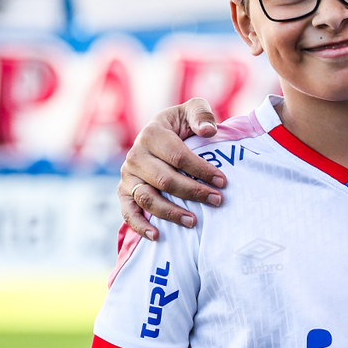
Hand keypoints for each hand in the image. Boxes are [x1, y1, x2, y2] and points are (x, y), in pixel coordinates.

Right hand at [117, 100, 225, 240]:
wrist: (159, 137)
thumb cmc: (181, 126)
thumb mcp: (192, 112)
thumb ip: (201, 114)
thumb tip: (208, 131)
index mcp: (152, 134)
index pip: (177, 156)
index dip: (201, 170)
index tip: (222, 181)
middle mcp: (135, 155)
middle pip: (165, 180)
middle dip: (193, 192)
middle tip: (217, 201)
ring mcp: (128, 175)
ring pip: (148, 198)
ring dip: (171, 212)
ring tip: (194, 222)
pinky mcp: (124, 192)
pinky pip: (128, 211)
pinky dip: (140, 225)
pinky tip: (157, 236)